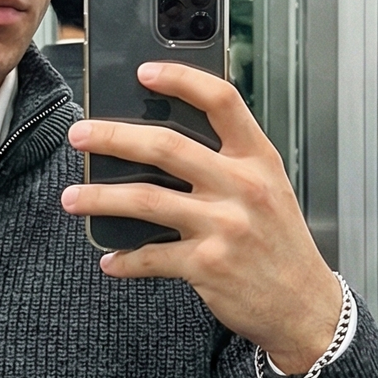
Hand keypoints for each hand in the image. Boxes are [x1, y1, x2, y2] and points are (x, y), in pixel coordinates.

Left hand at [62, 63, 344, 374]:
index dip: (181, 80)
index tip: (145, 71)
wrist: (304, 306)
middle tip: (80, 135)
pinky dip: (124, 260)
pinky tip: (110, 260)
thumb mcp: (270, 189)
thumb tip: (163, 143)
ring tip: (72, 197)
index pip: (222, 102)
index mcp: (258, 159)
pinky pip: (150, 257)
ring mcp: (223, 226)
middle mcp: (242, 187)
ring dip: (100, 198)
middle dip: (113, 137)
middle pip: (166, 146)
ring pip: (145, 200)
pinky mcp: (206, 265)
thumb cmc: (281, 244)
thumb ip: (230, 162)